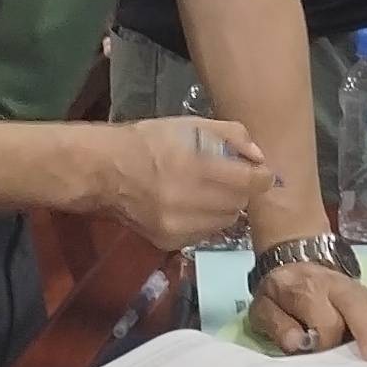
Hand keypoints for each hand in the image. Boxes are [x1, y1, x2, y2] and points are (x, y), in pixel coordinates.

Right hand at [99, 119, 273, 247]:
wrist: (105, 171)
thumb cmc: (151, 141)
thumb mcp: (192, 125)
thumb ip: (231, 136)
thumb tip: (259, 158)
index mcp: (195, 165)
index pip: (250, 182)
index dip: (261, 177)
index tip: (260, 173)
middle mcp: (188, 199)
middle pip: (240, 203)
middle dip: (240, 190)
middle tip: (228, 178)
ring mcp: (177, 225)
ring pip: (225, 222)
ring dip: (225, 207)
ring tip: (208, 191)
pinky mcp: (168, 241)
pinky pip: (204, 234)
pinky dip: (205, 221)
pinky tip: (191, 206)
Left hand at [252, 258, 366, 359]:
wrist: (292, 262)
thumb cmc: (279, 295)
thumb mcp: (263, 308)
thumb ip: (277, 324)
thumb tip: (297, 341)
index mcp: (305, 290)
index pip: (325, 318)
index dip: (328, 341)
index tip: (326, 357)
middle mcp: (333, 285)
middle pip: (355, 305)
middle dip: (366, 331)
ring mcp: (352, 286)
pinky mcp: (363, 290)